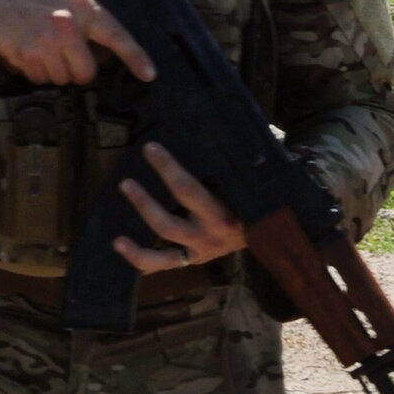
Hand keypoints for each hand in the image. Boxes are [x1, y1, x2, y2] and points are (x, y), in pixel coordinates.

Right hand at [0, 0, 155, 85]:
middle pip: (87, 73)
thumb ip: (84, 21)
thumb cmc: (28, 0)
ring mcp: (48, 39)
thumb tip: (101, 54)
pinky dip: (32, 71)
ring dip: (50, 71)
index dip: (135, 57)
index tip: (150, 75)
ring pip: (62, 79)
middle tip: (59, 56)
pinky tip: (24, 50)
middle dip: (74, 72)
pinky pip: (40, 79)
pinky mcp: (28, 53)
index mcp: (82, 5)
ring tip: (36, 47)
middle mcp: (69, 22)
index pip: (116, 34)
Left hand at [112, 143, 245, 271]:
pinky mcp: (190, 260)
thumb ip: (233, 164)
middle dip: (145, 203)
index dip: (167, 169)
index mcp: (224, 216)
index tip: (150, 149)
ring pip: (163, 246)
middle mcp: (209, 236)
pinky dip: (139, 258)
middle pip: (169, 224)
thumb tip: (218, 130)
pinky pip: (161, 264)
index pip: (188, 191)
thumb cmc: (258, 201)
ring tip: (120, 215)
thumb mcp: (248, 184)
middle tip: (125, 182)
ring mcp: (198, 251)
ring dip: (140, 232)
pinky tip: (119, 244)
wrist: (274, 236)